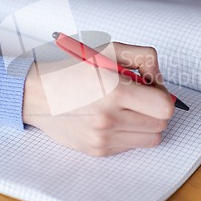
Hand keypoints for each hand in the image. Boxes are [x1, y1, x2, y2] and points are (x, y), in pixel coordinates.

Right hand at [22, 43, 174, 156]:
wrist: (36, 93)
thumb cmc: (71, 70)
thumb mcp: (109, 50)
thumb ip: (144, 59)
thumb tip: (159, 80)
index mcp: (114, 90)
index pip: (164, 107)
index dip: (164, 96)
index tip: (153, 89)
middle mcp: (109, 118)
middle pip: (161, 124)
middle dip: (156, 109)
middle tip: (141, 96)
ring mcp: (103, 138)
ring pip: (150, 138)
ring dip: (145, 122)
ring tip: (127, 107)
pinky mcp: (97, 150)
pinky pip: (130, 145)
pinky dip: (128, 132)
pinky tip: (113, 117)